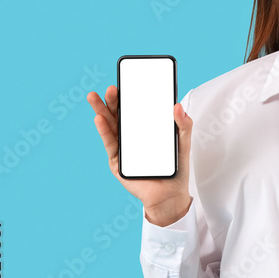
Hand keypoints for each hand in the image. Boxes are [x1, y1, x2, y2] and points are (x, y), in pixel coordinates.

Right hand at [87, 85, 193, 225]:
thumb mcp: (183, 144)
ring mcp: (123, 148)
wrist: (170, 195)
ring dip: (102, 111)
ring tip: (95, 98)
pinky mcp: (117, 161)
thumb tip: (177, 106)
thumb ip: (183, 125)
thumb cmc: (176, 169)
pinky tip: (99, 118)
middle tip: (112, 88)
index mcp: (146, 130)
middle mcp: (132, 137)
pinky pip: (110, 143)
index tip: (126, 82)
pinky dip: (104, 130)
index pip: (136, 109)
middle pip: (120, 115)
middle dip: (114, 101)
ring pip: (110, 126)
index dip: (130, 96)